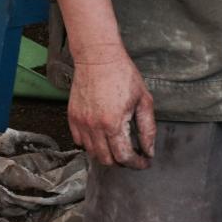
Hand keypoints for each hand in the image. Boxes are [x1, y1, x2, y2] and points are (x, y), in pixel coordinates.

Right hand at [67, 41, 155, 169]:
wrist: (98, 57)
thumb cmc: (123, 75)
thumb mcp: (143, 100)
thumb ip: (148, 129)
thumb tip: (149, 150)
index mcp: (113, 123)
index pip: (124, 157)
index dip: (137, 163)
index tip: (144, 162)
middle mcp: (94, 127)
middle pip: (107, 160)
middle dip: (122, 162)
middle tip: (133, 155)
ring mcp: (81, 123)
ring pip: (92, 153)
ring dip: (107, 154)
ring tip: (118, 146)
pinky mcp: (72, 117)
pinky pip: (79, 141)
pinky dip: (91, 145)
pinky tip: (102, 136)